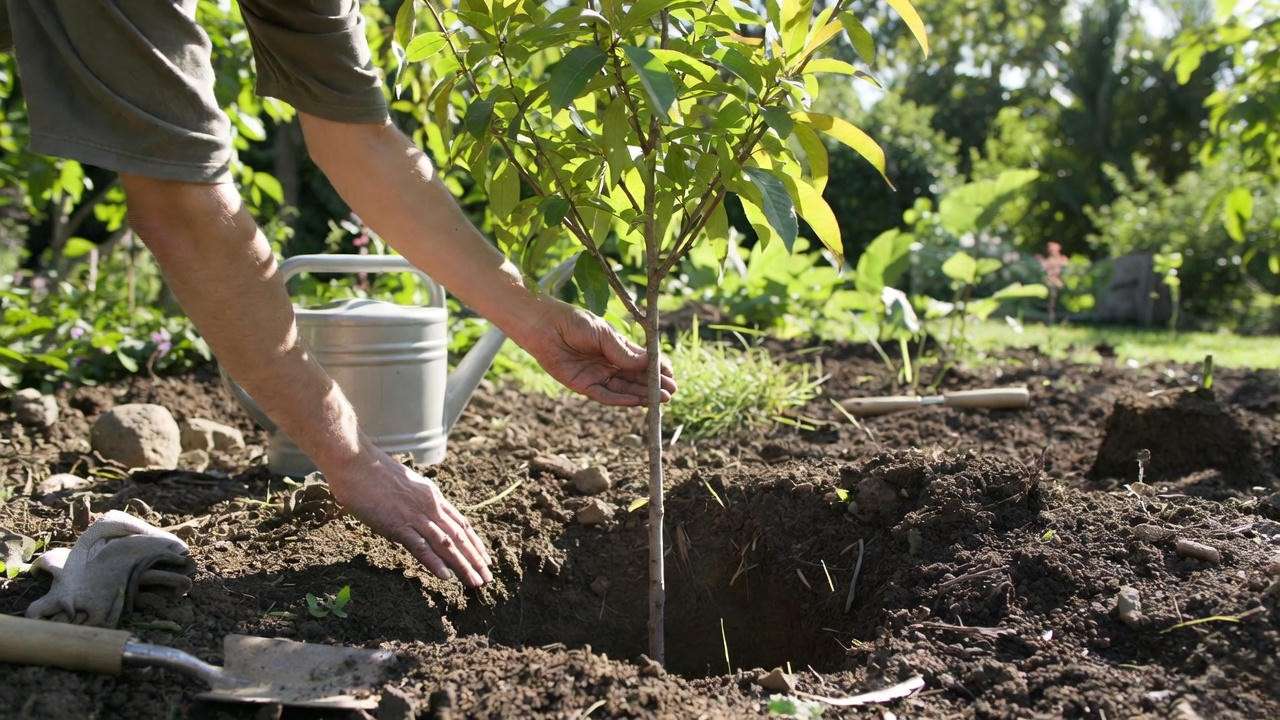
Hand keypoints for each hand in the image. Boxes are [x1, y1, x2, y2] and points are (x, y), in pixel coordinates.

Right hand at [324, 447, 492, 586]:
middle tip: (487, 578)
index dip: (474, 543)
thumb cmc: (374, 473)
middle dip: (475, 559)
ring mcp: (415, 515)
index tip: (484, 559)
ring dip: (462, 566)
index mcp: (433, 496)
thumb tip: (416, 522)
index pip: (461, 523)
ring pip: (446, 544)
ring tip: (475, 583)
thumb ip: (414, 504)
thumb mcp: (404, 487)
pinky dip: (435, 562)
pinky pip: (420, 546)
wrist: (356, 463)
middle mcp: (430, 506)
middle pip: (459, 537)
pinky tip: (446, 576)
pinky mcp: (398, 524)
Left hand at [519, 299, 676, 406]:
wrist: (544, 326)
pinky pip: (605, 396)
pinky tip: (636, 402)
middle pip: (636, 379)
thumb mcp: (603, 335)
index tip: (671, 375)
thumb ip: (624, 352)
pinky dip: (621, 400)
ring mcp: (597, 375)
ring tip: (661, 399)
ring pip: (624, 389)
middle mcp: (610, 363)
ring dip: (642, 395)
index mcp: (617, 348)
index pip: (642, 362)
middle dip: (654, 385)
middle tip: (671, 392)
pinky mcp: (584, 385)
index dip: (657, 369)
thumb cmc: (574, 323)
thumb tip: (649, 363)